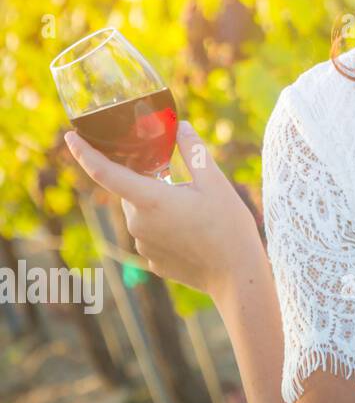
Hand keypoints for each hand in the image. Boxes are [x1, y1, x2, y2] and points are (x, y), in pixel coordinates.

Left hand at [64, 122, 262, 301]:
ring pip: (143, 214)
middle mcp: (138, 224)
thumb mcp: (216, 183)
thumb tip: (181, 127)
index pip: (106, 173)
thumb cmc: (228, 227)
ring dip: (160, 206)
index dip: (84, 153)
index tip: (70, 136)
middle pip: (132, 192)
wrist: (236, 275)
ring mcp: (143, 245)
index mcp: (151, 201)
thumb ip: (194, 152)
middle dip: (150, 183)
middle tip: (184, 185)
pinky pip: (152, 235)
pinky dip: (167, 228)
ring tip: (197, 214)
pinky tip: (194, 233)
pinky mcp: (151, 261)